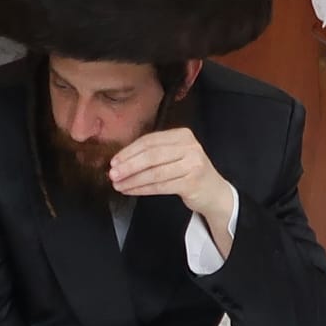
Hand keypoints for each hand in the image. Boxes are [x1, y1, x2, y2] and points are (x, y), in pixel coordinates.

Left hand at [108, 128, 232, 224]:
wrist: (213, 191)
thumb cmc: (188, 172)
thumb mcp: (175, 155)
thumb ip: (153, 153)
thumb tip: (120, 160)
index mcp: (182, 135)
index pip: (150, 141)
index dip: (129, 151)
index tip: (114, 161)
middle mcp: (189, 147)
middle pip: (151, 155)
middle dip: (128, 166)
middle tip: (112, 174)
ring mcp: (192, 164)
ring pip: (154, 172)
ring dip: (133, 180)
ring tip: (118, 185)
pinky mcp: (192, 182)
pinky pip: (160, 186)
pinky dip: (142, 189)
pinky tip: (131, 191)